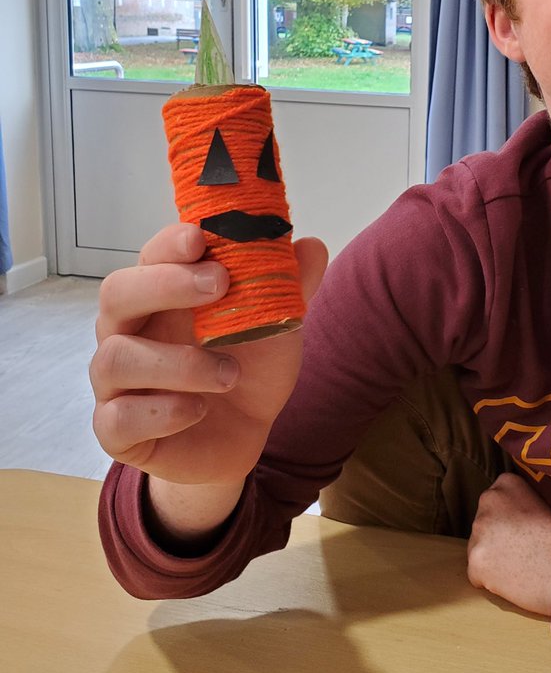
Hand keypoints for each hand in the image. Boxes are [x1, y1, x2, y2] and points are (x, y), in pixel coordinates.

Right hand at [90, 223, 327, 488]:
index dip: (171, 244)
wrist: (243, 434)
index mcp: (161, 296)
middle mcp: (128, 331)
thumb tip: (312, 246)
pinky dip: (162, 413)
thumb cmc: (248, 366)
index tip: (201, 238)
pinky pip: (116, 419)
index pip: (151, 256)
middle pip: (117, 293)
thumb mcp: (274, 325)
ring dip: (180, 362)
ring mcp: (115, 381)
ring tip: (230, 374)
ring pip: (116, 358)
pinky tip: (198, 411)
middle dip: (164, 284)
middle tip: (219, 284)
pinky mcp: (117, 430)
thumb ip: (288, 287)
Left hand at [467, 472, 550, 616]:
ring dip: (493, 560)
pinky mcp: (475, 561)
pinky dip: (490, 582)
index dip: (509, 521)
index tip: (525, 529)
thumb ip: (521, 501)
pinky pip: (476, 575)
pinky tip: (512, 580)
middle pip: (483, 525)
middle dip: (497, 539)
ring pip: (478, 549)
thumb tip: (510, 514)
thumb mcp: (545, 501)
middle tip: (522, 550)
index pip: (494, 503)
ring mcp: (478, 532)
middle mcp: (487, 502)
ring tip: (520, 566)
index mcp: (506, 483)